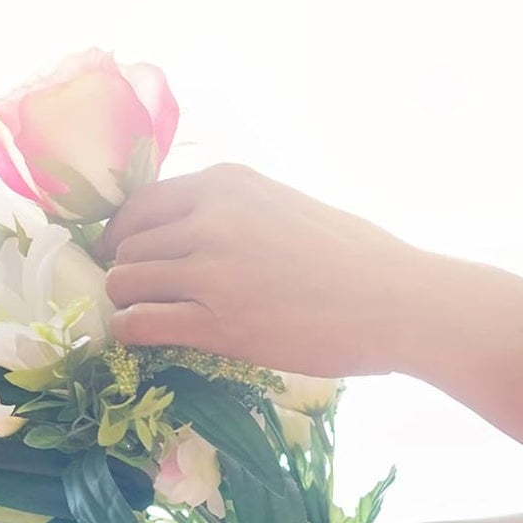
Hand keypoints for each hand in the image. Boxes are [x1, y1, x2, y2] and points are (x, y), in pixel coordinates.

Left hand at [101, 165, 439, 378]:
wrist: (397, 302)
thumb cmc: (360, 259)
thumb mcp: (289, 206)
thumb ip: (238, 211)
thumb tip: (198, 232)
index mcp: (228, 184)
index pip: (143, 203)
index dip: (126, 233)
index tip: (126, 254)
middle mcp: (211, 219)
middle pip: (131, 245)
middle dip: (128, 271)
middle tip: (140, 295)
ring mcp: (211, 272)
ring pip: (127, 282)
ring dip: (128, 303)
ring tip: (144, 318)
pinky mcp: (218, 324)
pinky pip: (142, 323)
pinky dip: (131, 331)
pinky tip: (141, 338)